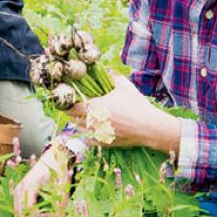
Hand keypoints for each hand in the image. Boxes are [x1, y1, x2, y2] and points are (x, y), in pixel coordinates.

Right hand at [13, 147, 70, 216]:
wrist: (54, 156)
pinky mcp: (21, 193)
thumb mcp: (63, 186)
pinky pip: (21, 209)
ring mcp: (18, 190)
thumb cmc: (59, 168)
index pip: (28, 209)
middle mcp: (20, 188)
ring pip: (19, 214)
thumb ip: (60, 204)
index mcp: (29, 185)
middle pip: (20, 214)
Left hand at [66, 75, 180, 152]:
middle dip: (73, 113)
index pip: (72, 107)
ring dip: (79, 123)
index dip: (68, 104)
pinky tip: (92, 129)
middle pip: (74, 118)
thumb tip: (108, 74)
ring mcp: (97, 133)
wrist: (149, 127)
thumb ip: (114, 78)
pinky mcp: (104, 142)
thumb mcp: (126, 86)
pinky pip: (88, 139)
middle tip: (76, 107)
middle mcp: (93, 121)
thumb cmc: (137, 105)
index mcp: (95, 106)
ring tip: (84, 117)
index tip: (69, 100)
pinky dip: (87, 134)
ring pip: (80, 129)